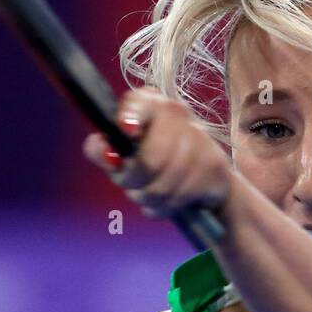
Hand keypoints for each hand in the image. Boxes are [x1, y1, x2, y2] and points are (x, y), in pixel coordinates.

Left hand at [82, 88, 232, 218]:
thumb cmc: (157, 160)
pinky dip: (164, 207)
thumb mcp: (127, 152)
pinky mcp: (213, 166)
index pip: (139, 105)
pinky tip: (166, 200)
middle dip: (131, 181)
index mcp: (151, 104)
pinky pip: (177, 199)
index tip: (126, 130)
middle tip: (129, 183)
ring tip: (148, 193)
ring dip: (147, 198)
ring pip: (160, 187)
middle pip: (148, 161)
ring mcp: (199, 140)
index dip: (131, 117)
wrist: (209, 179)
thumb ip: (104, 149)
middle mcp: (177, 114)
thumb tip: (98, 148)